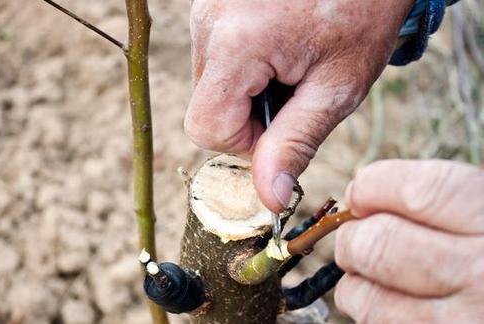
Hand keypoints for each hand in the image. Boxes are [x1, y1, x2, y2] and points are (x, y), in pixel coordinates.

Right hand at [184, 0, 413, 211]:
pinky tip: (276, 44)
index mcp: (235, 44)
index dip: (245, 142)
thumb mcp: (337, 86)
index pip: (206, 129)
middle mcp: (207, 21)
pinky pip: (212, 56)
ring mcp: (204, 7)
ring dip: (245, 89)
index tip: (286, 123)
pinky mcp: (209, 1)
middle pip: (205, 107)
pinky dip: (242, 65)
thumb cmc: (363, 11)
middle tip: (295, 88)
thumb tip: (268, 197)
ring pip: (208, 84)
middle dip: (248, 115)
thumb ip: (296, 143)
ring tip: (289, 60)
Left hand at [335, 160, 483, 322]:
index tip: (359, 193)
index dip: (372, 186)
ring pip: (370, 298)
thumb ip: (449, 202)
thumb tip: (366, 193)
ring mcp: (467, 322)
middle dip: (352, 237)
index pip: (416, 191)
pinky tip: (388, 305)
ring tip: (365, 274)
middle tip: (355, 238)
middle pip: (379, 243)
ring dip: (354, 284)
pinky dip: (372, 315)